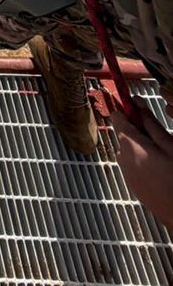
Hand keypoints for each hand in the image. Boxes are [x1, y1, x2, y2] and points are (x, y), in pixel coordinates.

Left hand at [110, 104, 172, 228]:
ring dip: (142, 146)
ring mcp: (126, 172)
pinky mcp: (132, 183)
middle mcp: (123, 157)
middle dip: (139, 130)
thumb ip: (150, 123)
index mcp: (131, 145)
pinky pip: (133, 163)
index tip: (132, 103)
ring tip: (164, 157)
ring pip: (130, 148)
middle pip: (125, 133)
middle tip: (160, 138)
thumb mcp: (169, 145)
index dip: (126, 108)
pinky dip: (143, 160)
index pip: (117, 116)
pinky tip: (160, 168)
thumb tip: (137, 103)